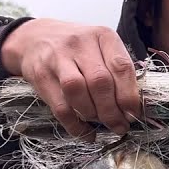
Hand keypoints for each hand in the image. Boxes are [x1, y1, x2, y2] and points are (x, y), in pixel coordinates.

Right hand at [0, 18, 143, 139]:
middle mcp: (80, 44)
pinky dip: (75, 125)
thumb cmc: (78, 49)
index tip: (133, 114)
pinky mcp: (41, 75)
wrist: (35, 38)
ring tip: (102, 125)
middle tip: (119, 126)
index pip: (121, 67)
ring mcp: (58, 58)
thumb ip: (117, 72)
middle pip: (99, 82)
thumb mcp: (100, 48)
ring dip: (93, 115)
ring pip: (77, 91)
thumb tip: (132, 108)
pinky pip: (60, 106)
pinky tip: (85, 132)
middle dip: (112, 111)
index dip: (129, 95)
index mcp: (103, 36)